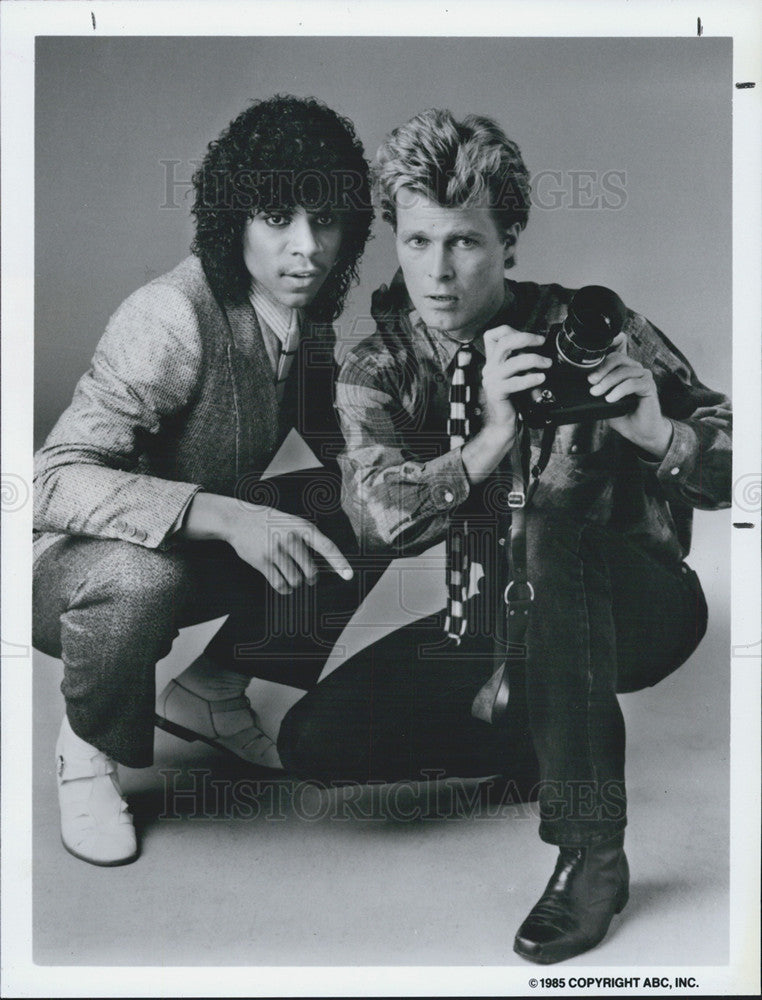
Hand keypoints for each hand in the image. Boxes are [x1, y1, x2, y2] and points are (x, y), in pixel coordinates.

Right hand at [182, 494, 352, 594]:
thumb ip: (306, 538)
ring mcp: (275, 550)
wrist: (238, 519)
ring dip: (296, 583)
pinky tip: (285, 584)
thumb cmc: (269, 522)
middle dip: (312, 577)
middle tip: (309, 576)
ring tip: (293, 577)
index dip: (339, 562)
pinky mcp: (262, 561)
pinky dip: (285, 588)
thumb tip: (325, 564)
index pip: (327, 546)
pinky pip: (280, 584)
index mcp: (301, 526)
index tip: (349, 575)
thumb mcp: (291, 521)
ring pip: (296, 580)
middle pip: (311, 571)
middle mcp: (290, 538)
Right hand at [482, 326, 551, 438]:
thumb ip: (521, 360)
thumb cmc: (513, 399)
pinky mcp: (496, 392)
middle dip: (526, 338)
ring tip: (547, 364)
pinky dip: (530, 379)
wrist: (503, 422)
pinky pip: (514, 382)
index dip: (511, 330)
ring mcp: (491, 380)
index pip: (493, 335)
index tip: (531, 337)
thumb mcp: (516, 374)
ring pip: (512, 362)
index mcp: (492, 361)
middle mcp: (489, 368)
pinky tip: (540, 378)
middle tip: (542, 342)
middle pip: (505, 343)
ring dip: (534, 360)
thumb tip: (538, 346)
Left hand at [588, 335, 672, 456]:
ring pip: (624, 371)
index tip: (592, 362)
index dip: (605, 351)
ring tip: (598, 393)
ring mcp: (643, 376)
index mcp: (624, 370)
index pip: (614, 353)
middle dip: (601, 370)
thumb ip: (598, 389)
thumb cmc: (624, 415)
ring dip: (608, 382)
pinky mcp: (649, 386)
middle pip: (617, 359)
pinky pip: (633, 383)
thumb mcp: (604, 401)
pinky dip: (619, 390)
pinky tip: (611, 399)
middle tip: (591, 382)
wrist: (640, 431)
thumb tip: (584, 385)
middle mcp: (635, 370)